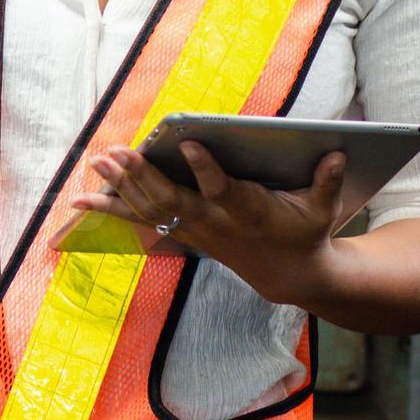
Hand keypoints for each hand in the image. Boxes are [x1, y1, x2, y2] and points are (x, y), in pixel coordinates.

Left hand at [61, 140, 348, 309]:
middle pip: (173, 199)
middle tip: (118, 152)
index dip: (207, 169)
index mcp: (248, 211)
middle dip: (144, 176)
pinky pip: (140, 219)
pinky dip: (110, 209)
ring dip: (120, 186)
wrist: (287, 276)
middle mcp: (215, 222)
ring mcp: (194, 230)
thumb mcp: (323, 210)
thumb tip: (339, 152)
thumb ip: (327, 181)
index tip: (190, 143)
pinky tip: (79, 201)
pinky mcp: (182, 232)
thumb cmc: (305, 233)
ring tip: (97, 161)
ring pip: (151, 208)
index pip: (224, 189)